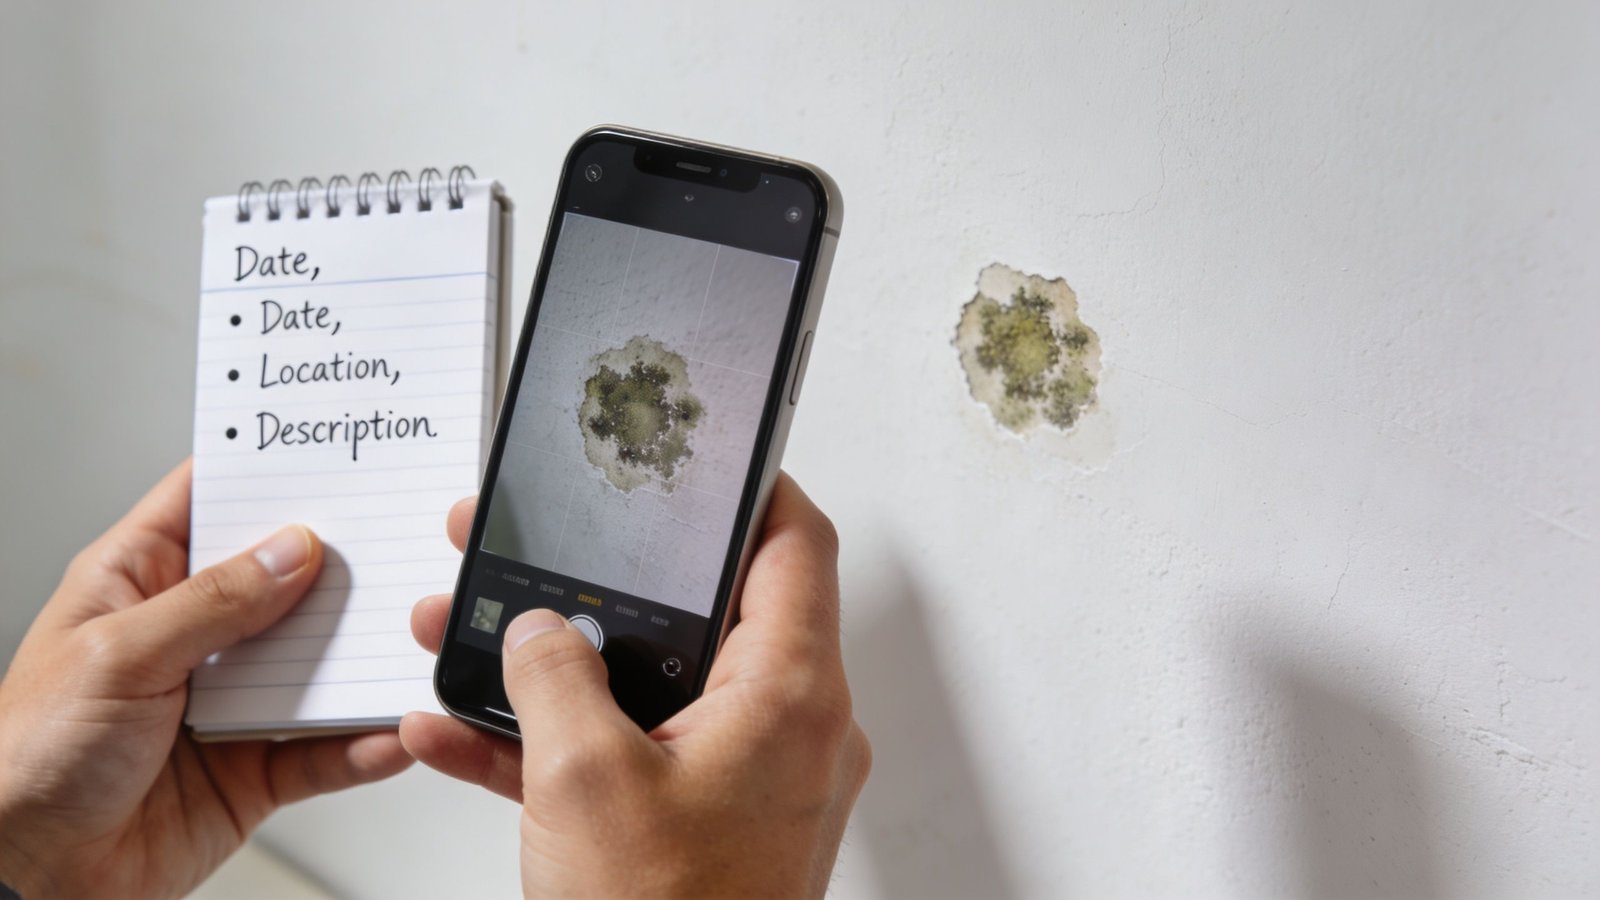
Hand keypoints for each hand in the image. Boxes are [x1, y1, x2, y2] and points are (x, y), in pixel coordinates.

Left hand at [0, 460, 412, 898]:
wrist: (22, 879)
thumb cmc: (25, 758)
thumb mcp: (118, 656)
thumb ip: (215, 603)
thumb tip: (293, 550)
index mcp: (138, 583)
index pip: (210, 504)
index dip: (266, 476)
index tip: (332, 455)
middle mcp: (188, 637)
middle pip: (283, 583)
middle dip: (340, 570)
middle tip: (394, 549)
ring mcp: (226, 704)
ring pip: (316, 667)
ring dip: (361, 661)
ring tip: (406, 644)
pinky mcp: (252, 771)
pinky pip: (322, 753)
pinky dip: (360, 746)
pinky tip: (387, 734)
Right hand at [401, 473, 870, 897]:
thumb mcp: (582, 781)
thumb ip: (554, 677)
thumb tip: (543, 630)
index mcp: (788, 696)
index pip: (795, 546)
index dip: (752, 488)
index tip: (709, 456)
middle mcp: (787, 730)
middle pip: (708, 613)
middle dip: (610, 581)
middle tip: (550, 543)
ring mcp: (750, 780)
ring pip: (656, 687)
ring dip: (566, 664)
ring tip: (479, 632)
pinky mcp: (708, 825)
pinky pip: (636, 757)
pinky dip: (562, 743)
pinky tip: (466, 737)